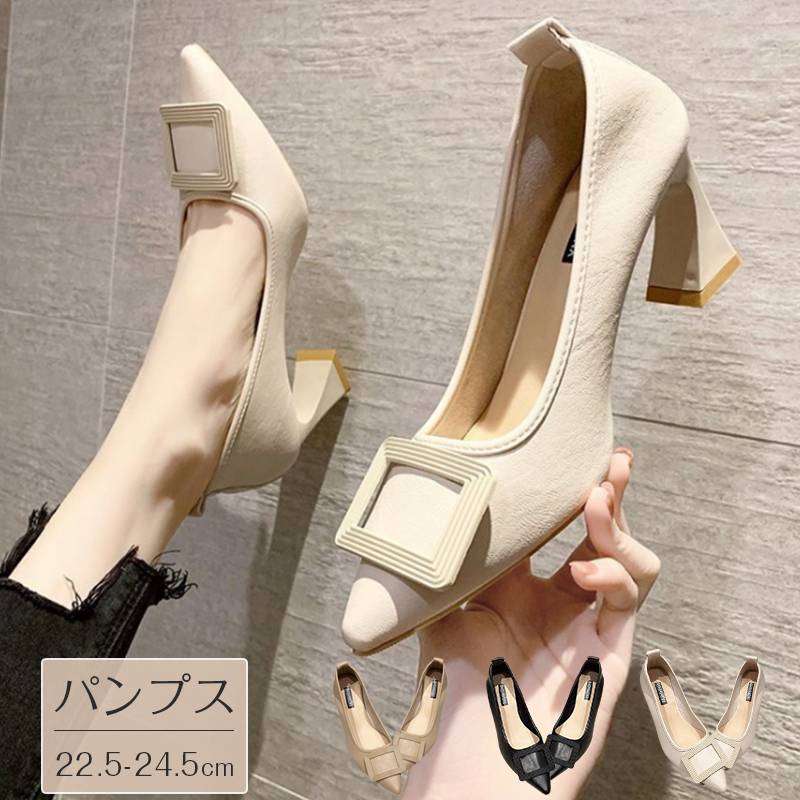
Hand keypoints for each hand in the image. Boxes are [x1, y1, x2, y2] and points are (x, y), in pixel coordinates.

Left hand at [403, 449, 659, 798]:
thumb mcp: (450, 606)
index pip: (557, 528)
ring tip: (594, 503)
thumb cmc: (453, 686)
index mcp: (524, 589)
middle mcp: (561, 601)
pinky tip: (581, 571)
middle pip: (604, 535)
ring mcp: (588, 623)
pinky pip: (629, 599)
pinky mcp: (610, 649)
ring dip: (618, 528)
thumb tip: (460, 503)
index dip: (568, 492)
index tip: (573, 455)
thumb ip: (460, 559)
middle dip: (612, 494)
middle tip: (613, 463)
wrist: (472, 756)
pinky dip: (613, 574)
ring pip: (630, 560)